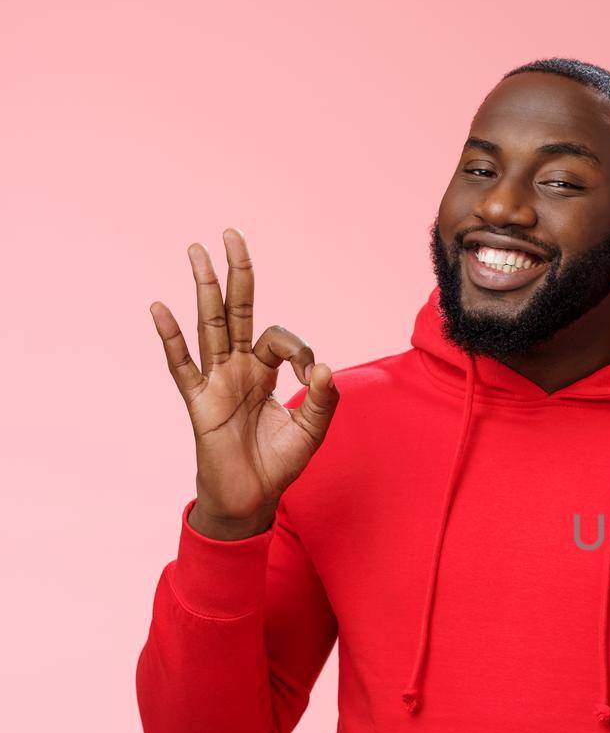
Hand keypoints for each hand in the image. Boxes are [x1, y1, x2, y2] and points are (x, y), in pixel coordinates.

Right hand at [151, 229, 338, 540]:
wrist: (252, 499)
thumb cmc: (278, 463)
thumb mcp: (312, 431)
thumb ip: (324, 400)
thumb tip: (325, 367)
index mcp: (265, 371)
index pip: (280, 339)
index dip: (300, 350)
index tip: (312, 376)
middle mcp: (238, 368)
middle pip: (235, 311)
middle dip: (236, 274)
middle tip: (231, 233)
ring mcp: (215, 381)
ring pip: (209, 326)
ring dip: (204, 288)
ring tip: (196, 250)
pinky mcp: (198, 402)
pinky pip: (181, 366)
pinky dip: (170, 338)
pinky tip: (160, 307)